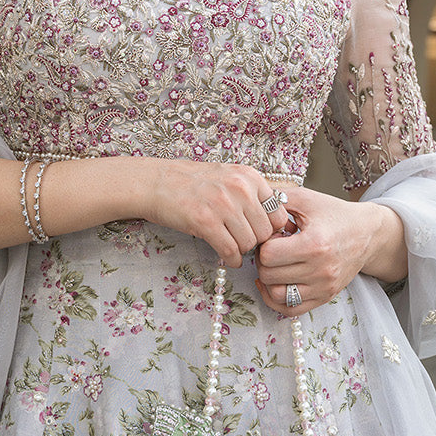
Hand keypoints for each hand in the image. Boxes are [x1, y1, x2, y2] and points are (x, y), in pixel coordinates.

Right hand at [140, 160, 291, 266]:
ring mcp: (222, 205)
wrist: (156, 182)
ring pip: (249, 243)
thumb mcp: (229, 176)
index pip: (279, 214)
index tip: (258, 233)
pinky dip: (232, 259)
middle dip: (256, 241)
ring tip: (232, 245)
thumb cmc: (193, 182)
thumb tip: (276, 222)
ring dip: (242, 250)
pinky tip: (227, 256)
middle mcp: (240, 188)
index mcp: (249, 176)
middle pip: (265, 232)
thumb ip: (252, 194)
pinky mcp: (205, 221)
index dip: (270, 229)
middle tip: (243, 241)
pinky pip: (230, 251)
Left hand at [255, 187, 405, 315]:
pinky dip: (276, 299)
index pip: (268, 255)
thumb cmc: (334, 214)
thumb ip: (275, 198)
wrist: (367, 233)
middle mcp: (320, 269)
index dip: (263, 243)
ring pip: (276, 295)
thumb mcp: (305, 198)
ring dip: (268, 280)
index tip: (272, 235)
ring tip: (276, 264)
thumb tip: (249, 199)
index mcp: (314, 244)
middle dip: (263, 260)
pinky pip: (290, 310)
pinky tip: (275, 282)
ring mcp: (323, 286)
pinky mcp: (325, 297)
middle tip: (272, 248)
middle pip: (269, 275)